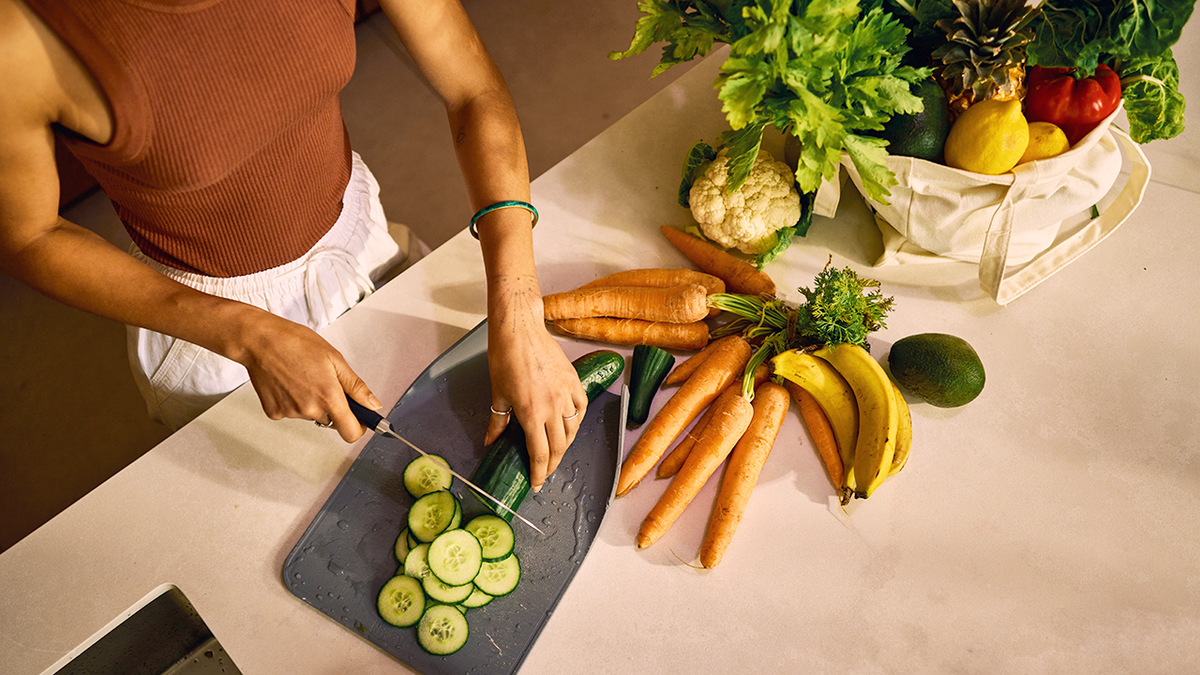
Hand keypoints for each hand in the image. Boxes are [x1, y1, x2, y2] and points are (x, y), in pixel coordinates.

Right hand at [233, 309, 379, 442]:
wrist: (260, 340)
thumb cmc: (295, 343)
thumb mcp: (335, 359)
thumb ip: (356, 386)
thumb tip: (372, 405)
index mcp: (329, 397)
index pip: (351, 432)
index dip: (359, 426)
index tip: (360, 417)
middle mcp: (309, 409)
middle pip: (332, 421)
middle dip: (333, 406)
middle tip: (324, 381)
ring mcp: (290, 413)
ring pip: (312, 415)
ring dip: (313, 402)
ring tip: (303, 377)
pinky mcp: (274, 412)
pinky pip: (292, 413)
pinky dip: (294, 401)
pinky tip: (289, 382)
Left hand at [484, 276, 586, 491]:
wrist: (520, 328)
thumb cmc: (504, 357)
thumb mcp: (497, 394)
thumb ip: (497, 423)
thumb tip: (491, 443)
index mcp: (531, 413)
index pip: (540, 453)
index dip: (540, 473)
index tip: (537, 483)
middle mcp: (553, 407)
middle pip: (560, 447)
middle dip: (553, 464)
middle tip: (545, 471)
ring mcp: (566, 393)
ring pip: (573, 430)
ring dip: (566, 444)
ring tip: (556, 450)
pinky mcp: (574, 381)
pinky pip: (581, 408)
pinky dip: (577, 420)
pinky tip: (569, 424)